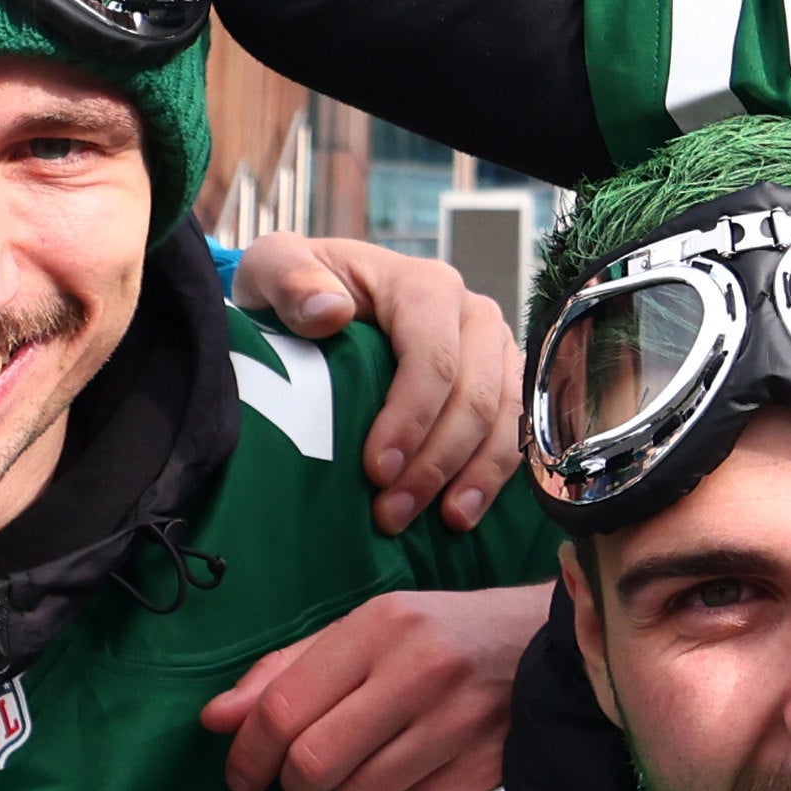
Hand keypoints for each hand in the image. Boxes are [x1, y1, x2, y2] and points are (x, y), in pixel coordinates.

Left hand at [202, 584, 541, 790]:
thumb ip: (285, 672)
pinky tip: (411, 762)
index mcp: (381, 626)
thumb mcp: (361, 631)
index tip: (241, 773)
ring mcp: (457, 725)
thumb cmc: (435, 635)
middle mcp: (421, 672)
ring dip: (346, 789)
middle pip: (313, 763)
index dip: (248, 753)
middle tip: (295, 776)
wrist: (541, 643)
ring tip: (366, 757)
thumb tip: (217, 719)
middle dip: (291, 782)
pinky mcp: (482, 769)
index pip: (284, 708)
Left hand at [233, 226, 520, 527]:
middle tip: (391, 514)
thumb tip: (328, 311)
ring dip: (473, 477)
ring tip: (443, 523)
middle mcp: (473, 315)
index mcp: (424, 286)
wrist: (321, 299)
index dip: (411, 416)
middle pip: (474, 396)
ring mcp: (495, 351)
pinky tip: (465, 512)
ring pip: (504, 419)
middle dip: (436, 462)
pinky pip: (515, 433)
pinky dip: (494, 476)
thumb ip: (290, 280)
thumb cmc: (299, 289)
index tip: (375, 469)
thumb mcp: (275, 268)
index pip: (433, 355)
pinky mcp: (502, 386)